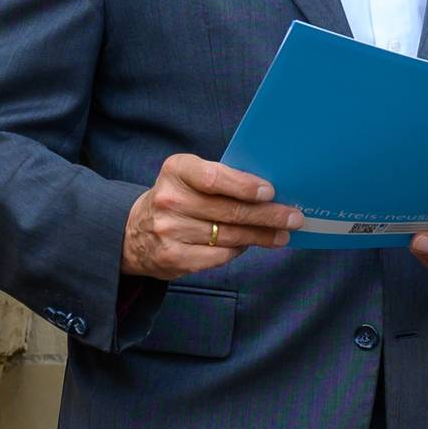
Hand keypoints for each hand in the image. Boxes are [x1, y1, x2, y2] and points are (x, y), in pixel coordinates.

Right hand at [121, 153, 300, 278]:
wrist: (132, 232)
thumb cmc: (178, 198)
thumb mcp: (190, 177)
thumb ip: (223, 179)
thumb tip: (271, 193)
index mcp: (176, 171)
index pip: (214, 178)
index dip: (244, 185)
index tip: (270, 191)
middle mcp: (169, 200)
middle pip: (229, 211)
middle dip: (268, 216)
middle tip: (294, 218)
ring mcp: (169, 231)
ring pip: (228, 235)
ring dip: (261, 236)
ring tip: (282, 235)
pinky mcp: (172, 258)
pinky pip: (218, 256)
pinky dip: (238, 250)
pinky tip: (250, 244)